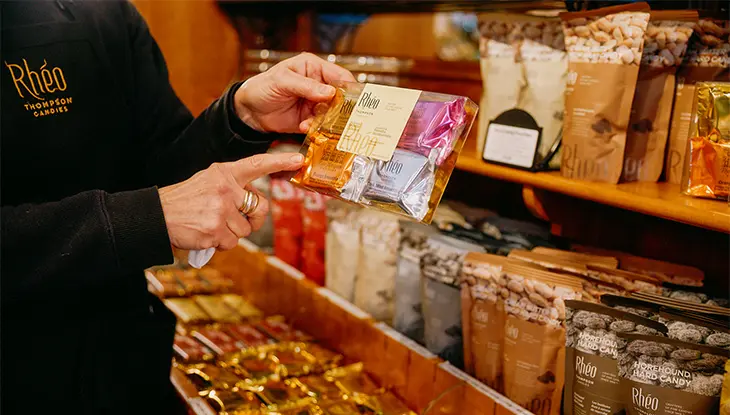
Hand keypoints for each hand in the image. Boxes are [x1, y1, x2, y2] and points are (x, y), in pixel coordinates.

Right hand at [158, 153, 303, 250]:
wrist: (157, 215)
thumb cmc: (187, 200)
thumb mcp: (209, 181)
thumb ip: (233, 187)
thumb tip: (256, 204)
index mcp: (224, 173)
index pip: (257, 164)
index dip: (280, 161)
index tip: (299, 159)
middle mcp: (225, 188)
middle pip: (259, 207)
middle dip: (255, 219)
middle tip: (240, 220)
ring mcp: (220, 210)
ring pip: (245, 230)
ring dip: (231, 233)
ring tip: (211, 225)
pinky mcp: (215, 230)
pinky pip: (231, 243)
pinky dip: (220, 244)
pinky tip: (205, 234)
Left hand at [234, 52, 355, 133]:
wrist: (249, 111)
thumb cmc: (262, 87)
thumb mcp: (282, 80)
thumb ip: (306, 86)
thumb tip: (330, 93)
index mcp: (314, 68)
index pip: (340, 76)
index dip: (349, 87)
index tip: (354, 100)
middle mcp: (319, 86)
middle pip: (341, 98)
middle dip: (340, 108)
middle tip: (338, 116)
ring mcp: (316, 104)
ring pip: (333, 114)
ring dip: (327, 120)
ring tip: (313, 121)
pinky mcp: (311, 120)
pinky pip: (322, 126)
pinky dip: (316, 128)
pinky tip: (305, 127)